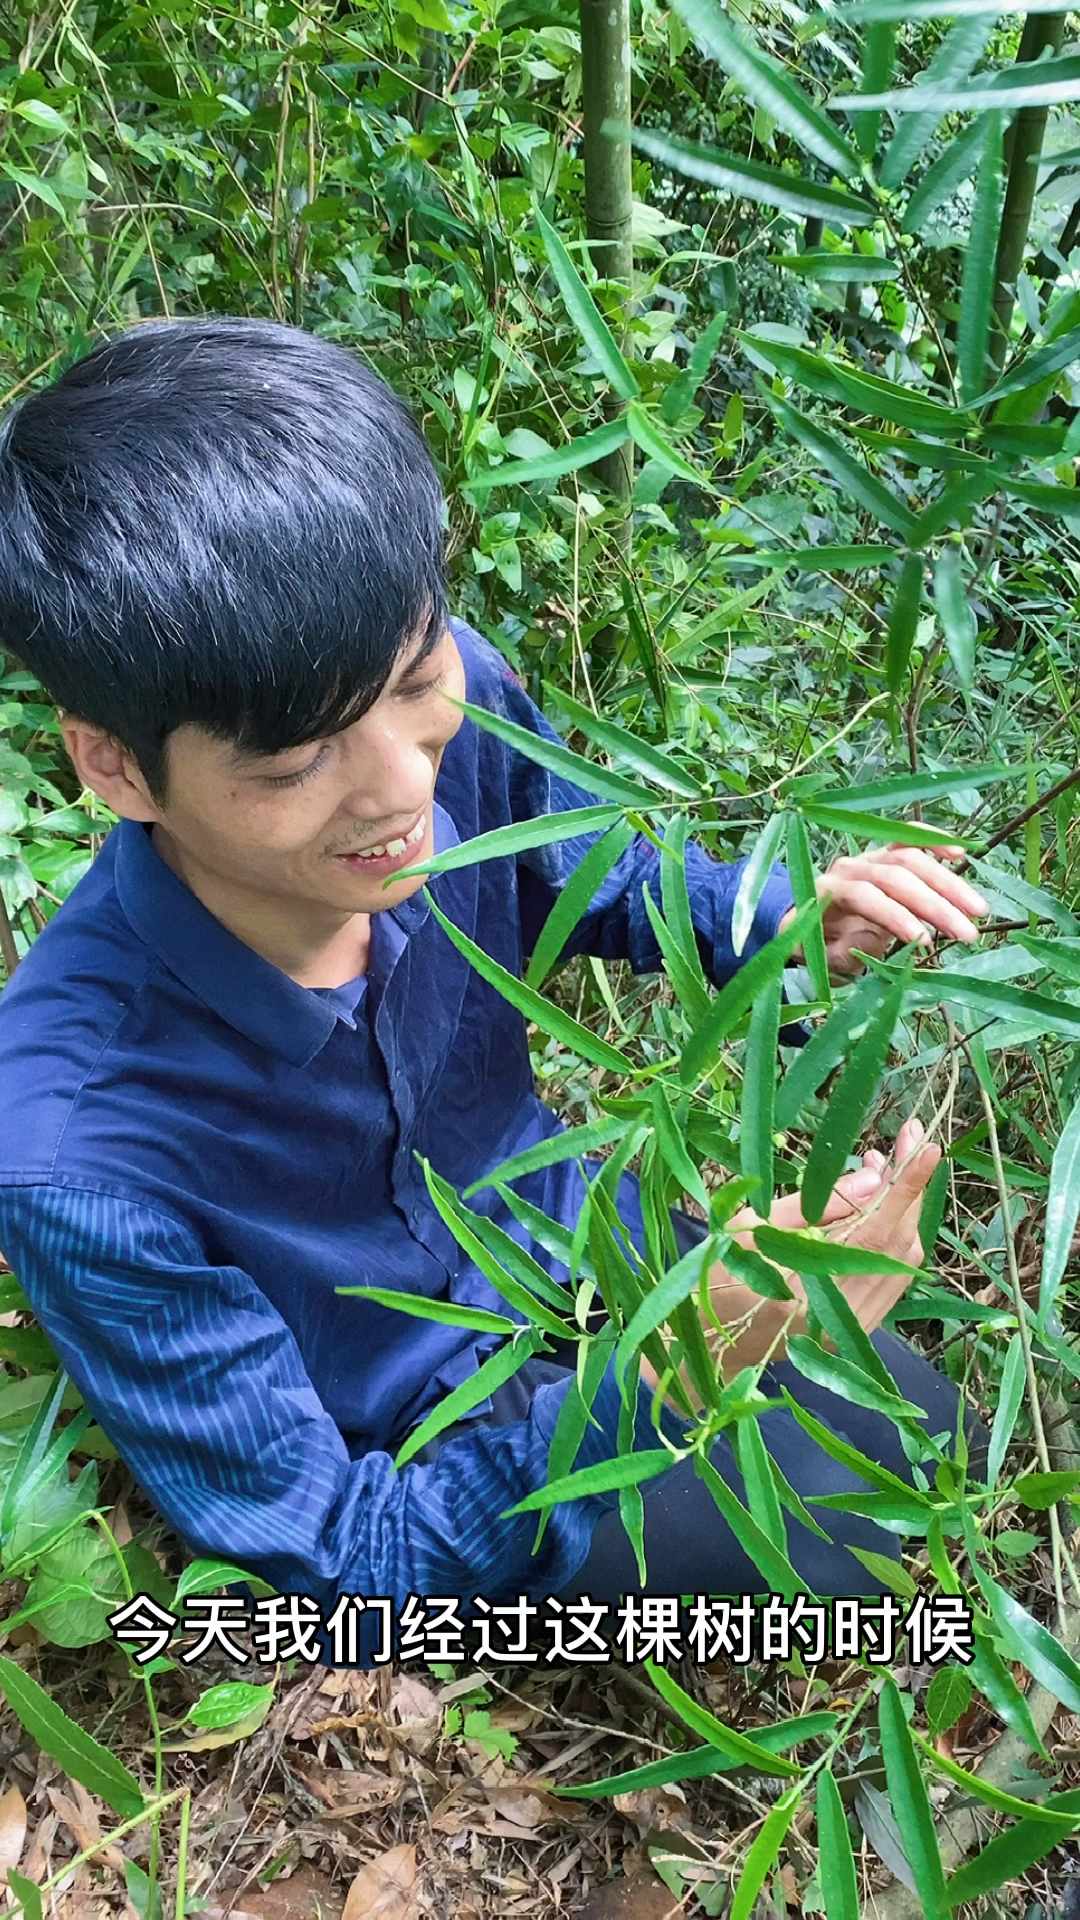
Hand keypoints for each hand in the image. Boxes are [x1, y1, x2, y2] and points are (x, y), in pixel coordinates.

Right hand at [708, 1118, 939, 1370]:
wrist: (711, 1342)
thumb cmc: (717, 1275)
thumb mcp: (750, 1228)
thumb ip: (814, 1205)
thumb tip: (873, 1179)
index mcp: (803, 1288)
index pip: (872, 1231)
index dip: (904, 1188)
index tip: (928, 1148)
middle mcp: (838, 1315)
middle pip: (897, 1245)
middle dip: (907, 1190)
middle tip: (901, 1144)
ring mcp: (853, 1327)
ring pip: (903, 1262)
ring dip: (903, 1212)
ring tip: (880, 1170)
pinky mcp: (860, 1328)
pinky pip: (895, 1277)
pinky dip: (895, 1238)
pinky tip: (879, 1210)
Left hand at [779, 843, 987, 980]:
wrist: (806, 924)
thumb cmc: (819, 947)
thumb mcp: (825, 961)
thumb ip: (844, 953)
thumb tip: (873, 937)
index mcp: (828, 893)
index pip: (865, 896)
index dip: (896, 916)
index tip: (926, 941)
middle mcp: (849, 868)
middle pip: (895, 876)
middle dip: (935, 904)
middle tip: (968, 934)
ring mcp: (868, 858)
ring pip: (911, 859)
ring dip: (948, 883)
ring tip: (978, 911)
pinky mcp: (885, 854)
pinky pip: (910, 839)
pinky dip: (935, 841)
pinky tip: (960, 854)